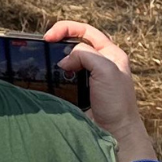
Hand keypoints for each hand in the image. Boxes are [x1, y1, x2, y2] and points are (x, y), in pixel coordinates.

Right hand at [45, 20, 151, 151]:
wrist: (116, 133)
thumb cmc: (116, 103)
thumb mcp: (105, 70)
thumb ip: (85, 55)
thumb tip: (64, 61)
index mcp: (111, 53)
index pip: (86, 30)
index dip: (66, 28)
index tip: (49, 37)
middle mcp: (102, 63)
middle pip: (75, 43)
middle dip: (59, 42)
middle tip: (45, 47)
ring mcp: (92, 77)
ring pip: (70, 60)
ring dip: (57, 59)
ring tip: (47, 63)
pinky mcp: (82, 91)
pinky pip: (66, 77)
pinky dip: (57, 75)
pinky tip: (52, 78)